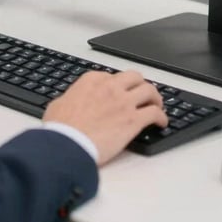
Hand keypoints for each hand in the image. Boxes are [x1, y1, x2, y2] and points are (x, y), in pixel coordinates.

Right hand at [43, 70, 166, 164]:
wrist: (68, 144)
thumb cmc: (61, 127)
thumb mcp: (59, 104)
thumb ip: (71, 98)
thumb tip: (71, 102)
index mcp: (92, 80)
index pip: (112, 77)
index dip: (118, 86)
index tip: (120, 94)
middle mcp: (110, 86)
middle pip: (135, 78)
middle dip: (140, 85)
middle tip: (143, 94)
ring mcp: (124, 102)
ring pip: (149, 90)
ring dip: (155, 98)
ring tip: (157, 106)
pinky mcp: (133, 120)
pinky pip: (154, 113)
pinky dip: (161, 117)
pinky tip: (161, 123)